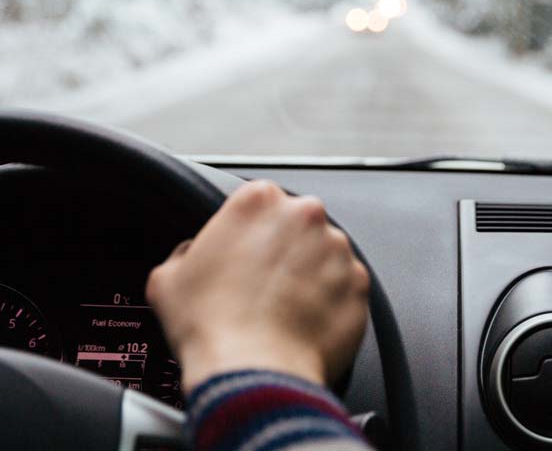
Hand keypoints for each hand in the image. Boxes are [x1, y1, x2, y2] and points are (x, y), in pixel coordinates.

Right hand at [146, 180, 369, 392]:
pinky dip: (330, 302)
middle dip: (282, 249)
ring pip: (324, 255)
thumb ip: (187, 251)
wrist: (253, 373)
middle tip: (260, 285)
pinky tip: (304, 323)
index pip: (258, 202)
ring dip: (309, 275)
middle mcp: (306, 216)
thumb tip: (193, 255)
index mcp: (258, 200)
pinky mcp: (360, 283)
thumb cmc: (211, 326)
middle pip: (296, 225)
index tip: (242, 253)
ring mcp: (339, 249)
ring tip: (282, 309)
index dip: (247, 232)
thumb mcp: (168, 278)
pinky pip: (345, 287)